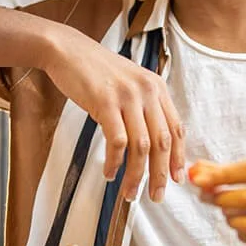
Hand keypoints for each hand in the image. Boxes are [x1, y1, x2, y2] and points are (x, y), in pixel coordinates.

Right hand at [41, 22, 184, 201]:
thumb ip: (144, 107)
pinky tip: (110, 172)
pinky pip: (117, 141)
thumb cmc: (96, 70)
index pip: (176, 128)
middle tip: (156, 195)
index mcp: (156, 87)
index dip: (178, 157)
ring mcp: (127, 97)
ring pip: (141, 146)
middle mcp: (147, 91)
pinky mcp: (106, 102)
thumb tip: (153, 143)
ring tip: (129, 192)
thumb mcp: (129, 84)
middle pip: (162, 142)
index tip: (175, 178)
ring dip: (136, 175)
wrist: (68, 50)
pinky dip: (115, 162)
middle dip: (160, 174)